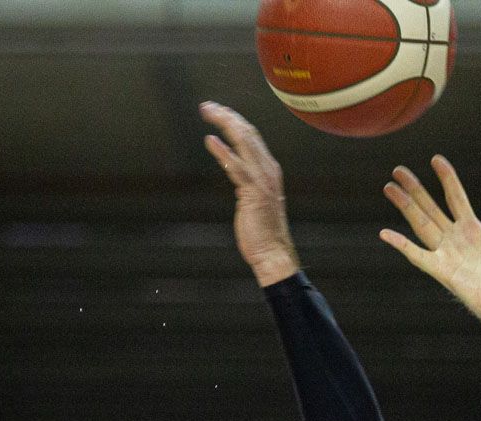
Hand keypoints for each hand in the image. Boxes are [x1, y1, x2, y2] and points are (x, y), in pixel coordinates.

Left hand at [201, 101, 298, 286]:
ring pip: (244, 142)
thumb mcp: (257, 200)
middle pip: (248, 133)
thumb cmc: (263, 232)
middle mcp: (268, 171)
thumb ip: (248, 182)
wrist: (273, 253)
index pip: (252, 137)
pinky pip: (237, 167)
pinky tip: (210, 141)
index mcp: (269, 170)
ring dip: (224, 124)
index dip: (234, 121)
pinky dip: (224, 152)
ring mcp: (262, 181)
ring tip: (208, 112)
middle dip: (227, 116)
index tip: (218, 112)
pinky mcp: (253, 193)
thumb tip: (237, 171)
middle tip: (207, 106)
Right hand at [380, 156, 480, 330]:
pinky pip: (418, 256)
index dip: (447, 179)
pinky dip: (402, 246)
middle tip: (398, 170)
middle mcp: (457, 241)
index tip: (436, 159)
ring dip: (405, 206)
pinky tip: (385, 233)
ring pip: (421, 224)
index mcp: (475, 231)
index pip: (456, 198)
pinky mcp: (444, 272)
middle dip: (414, 189)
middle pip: (430, 208)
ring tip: (389, 187)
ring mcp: (448, 256)